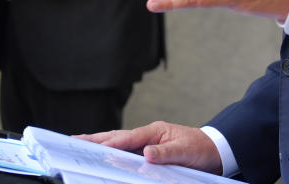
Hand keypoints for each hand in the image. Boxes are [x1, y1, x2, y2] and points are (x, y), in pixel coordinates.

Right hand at [77, 121, 221, 173]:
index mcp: (156, 130)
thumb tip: (147, 153)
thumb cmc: (202, 149)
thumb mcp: (186, 151)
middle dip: (96, 139)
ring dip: (102, 145)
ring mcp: (149, 143)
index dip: (109, 143)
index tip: (90, 147)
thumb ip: (167, 152)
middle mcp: (150, 135)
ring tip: (81, 146)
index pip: (127, 138)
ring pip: (121, 143)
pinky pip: (128, 153)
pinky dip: (114, 154)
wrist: (216, 151)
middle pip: (118, 137)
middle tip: (73, 140)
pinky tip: (105, 158)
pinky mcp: (151, 152)